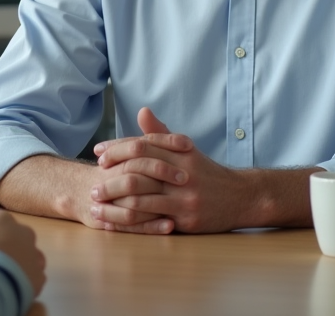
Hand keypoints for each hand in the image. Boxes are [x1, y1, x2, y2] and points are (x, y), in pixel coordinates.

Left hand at [91, 107, 264, 232]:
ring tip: (97, 205)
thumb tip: (142, 110)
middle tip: (93, 182)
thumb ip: (161, 133)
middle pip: (137, 168)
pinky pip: (152, 218)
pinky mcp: (187, 217)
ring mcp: (185, 195)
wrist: (242, 197)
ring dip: (114, 201)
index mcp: (180, 150)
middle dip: (111, 175)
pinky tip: (115, 223)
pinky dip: (130, 220)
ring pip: (141, 196)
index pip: (141, 144)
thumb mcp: (187, 149)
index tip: (98, 152)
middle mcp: (182, 170)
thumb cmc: (206, 172)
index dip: (116, 147)